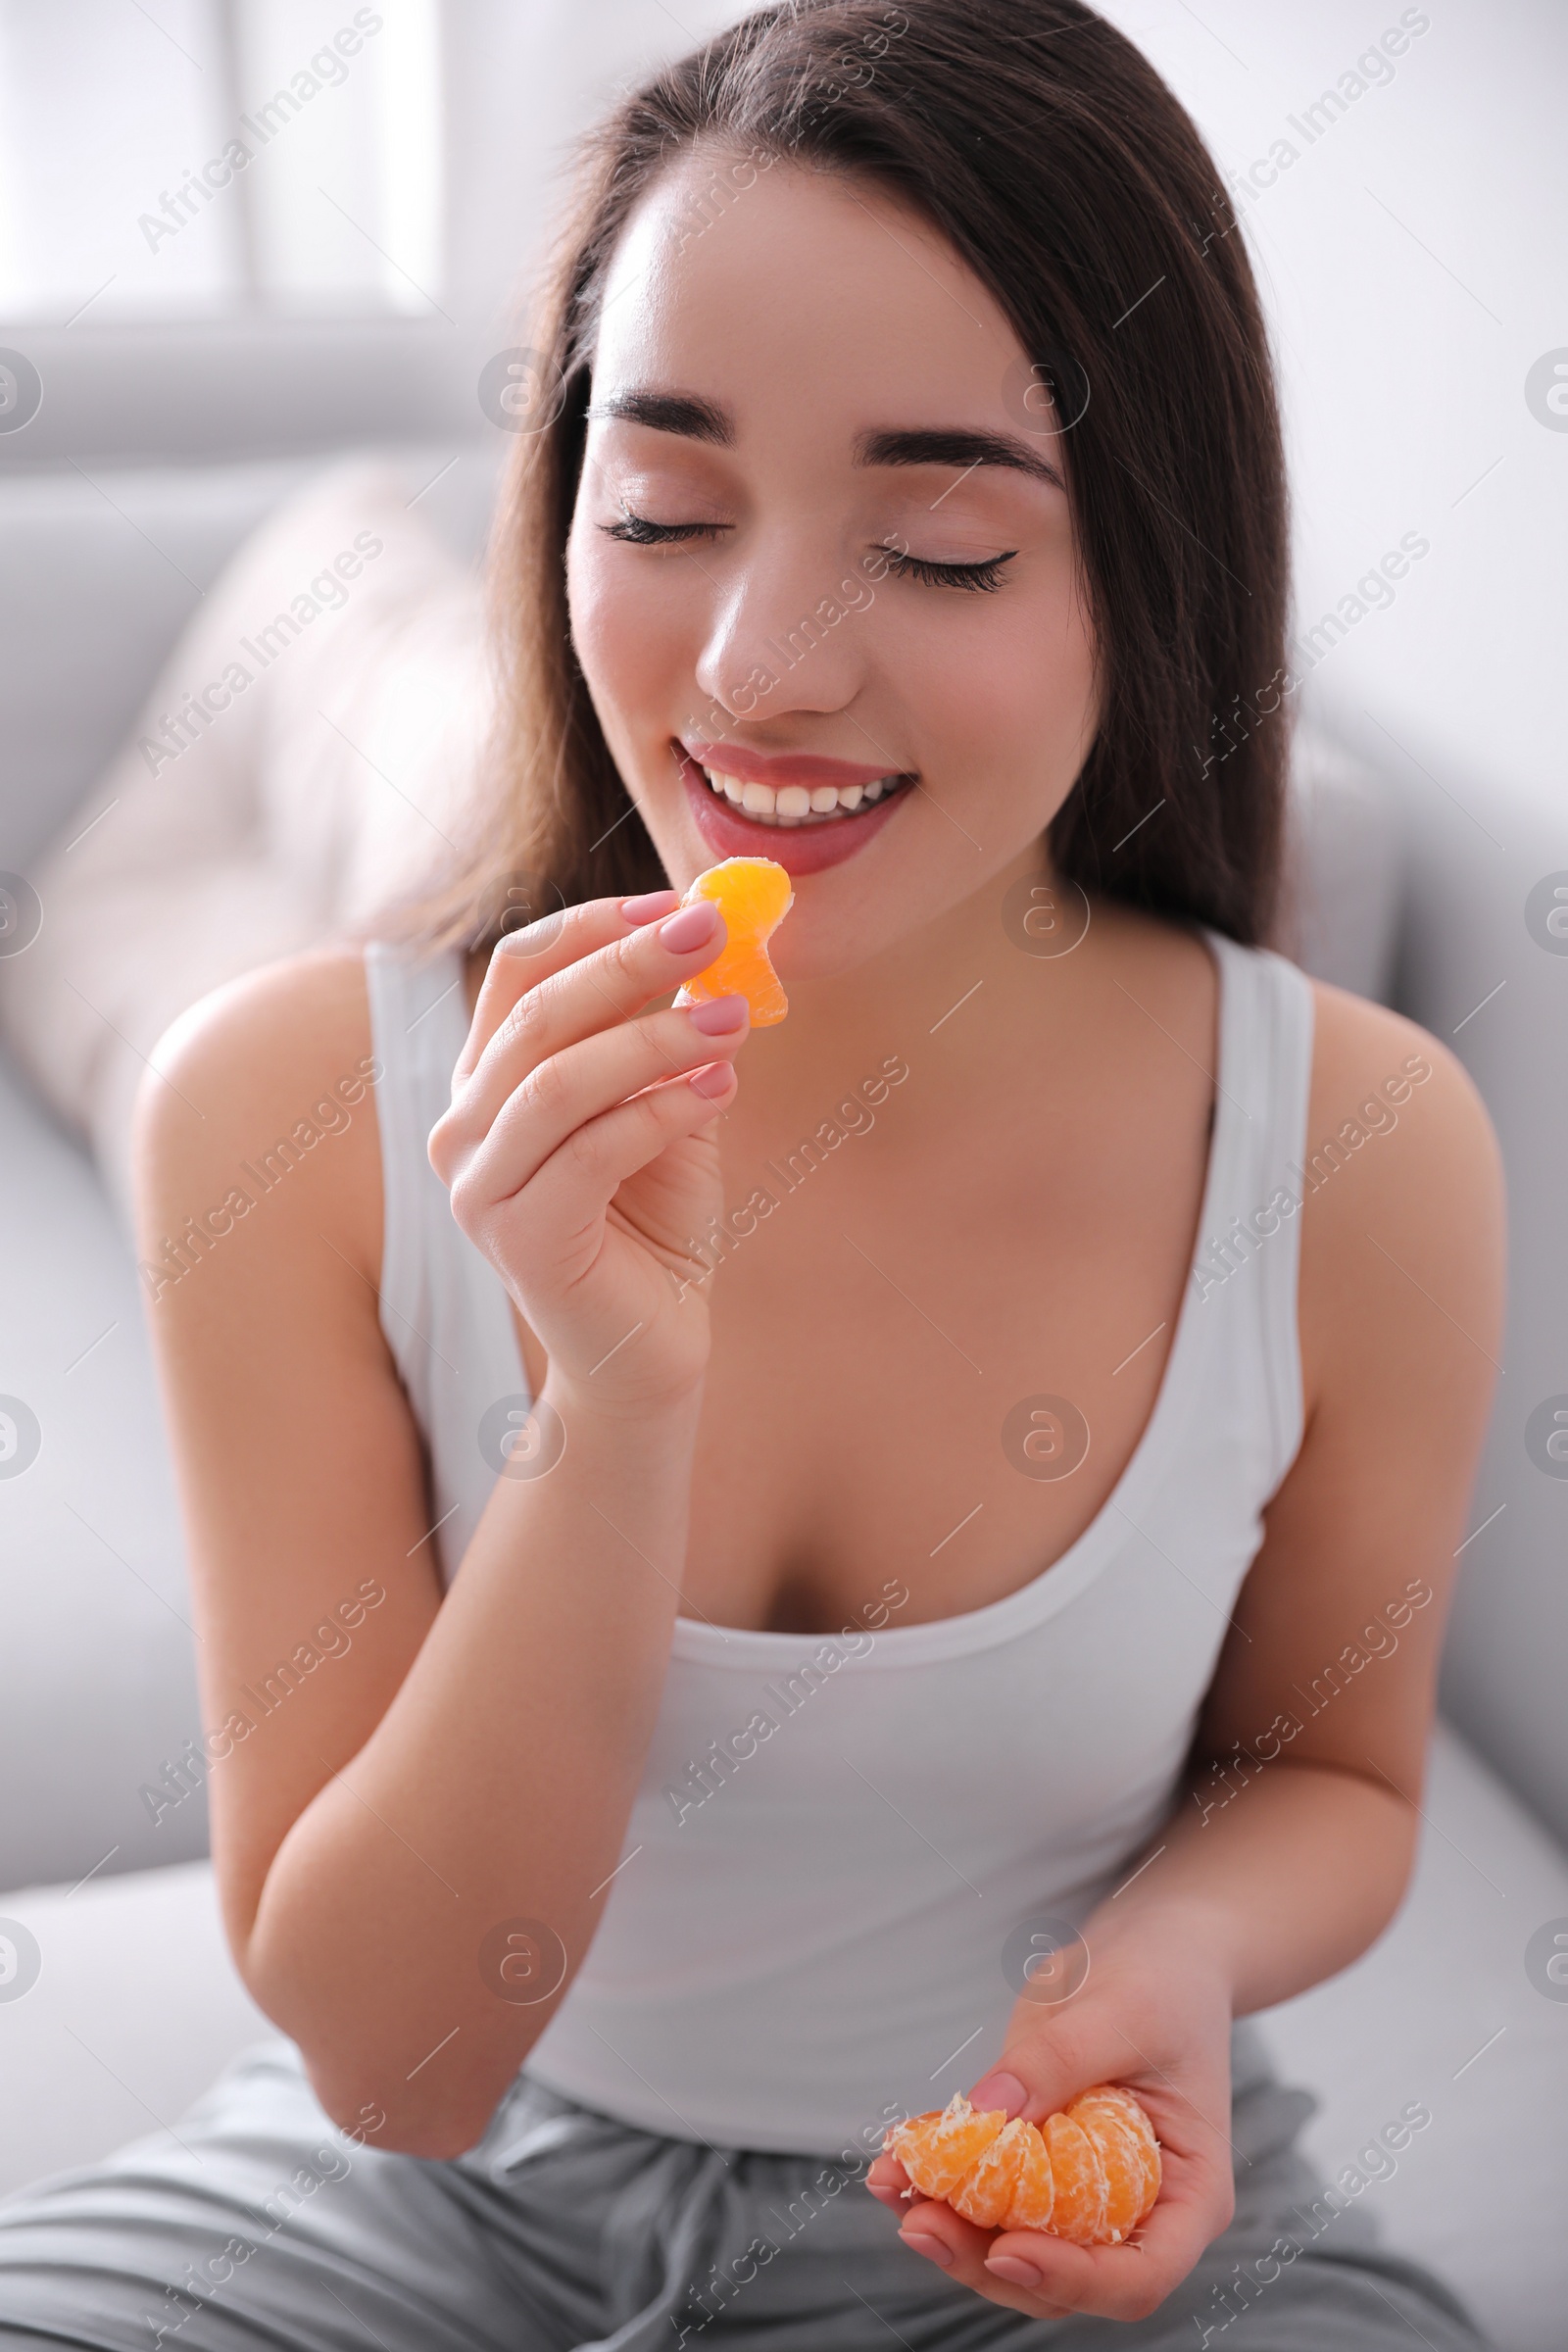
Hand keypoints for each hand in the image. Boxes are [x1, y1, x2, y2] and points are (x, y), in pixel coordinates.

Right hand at [428, 889, 747, 1414]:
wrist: (649, 1348)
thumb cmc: (655, 1225)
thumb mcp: (669, 1107)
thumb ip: (672, 1033)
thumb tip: (712, 934)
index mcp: (489, 1082)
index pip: (519, 971)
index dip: (596, 926)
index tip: (681, 903)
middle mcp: (464, 1127)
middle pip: (538, 1014)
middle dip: (631, 961)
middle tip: (713, 930)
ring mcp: (479, 1187)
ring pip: (561, 1080)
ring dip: (656, 1038)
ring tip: (735, 1020)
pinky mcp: (519, 1238)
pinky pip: (591, 1151)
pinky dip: (661, 1110)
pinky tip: (721, 1089)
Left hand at [864, 1914, 1236, 2323]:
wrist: (1155, 1948)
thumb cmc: (1164, 1980)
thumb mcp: (1123, 2012)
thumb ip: (1060, 2063)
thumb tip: (988, 2112)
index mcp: (1188, 2192)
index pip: (1138, 2274)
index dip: (1073, 2278)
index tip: (1007, 2247)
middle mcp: (1138, 2209)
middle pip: (1064, 2275)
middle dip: (986, 2258)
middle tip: (919, 2221)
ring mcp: (1084, 2193)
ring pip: (1016, 2247)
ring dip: (952, 2230)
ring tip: (892, 2184)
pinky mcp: (1040, 2163)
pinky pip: (990, 2194)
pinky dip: (943, 2185)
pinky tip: (896, 2161)